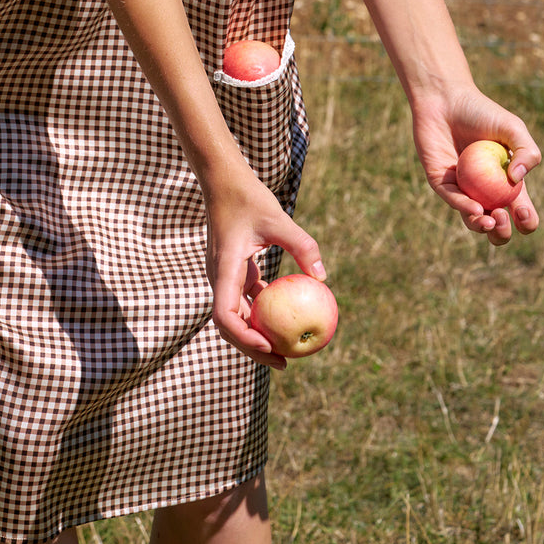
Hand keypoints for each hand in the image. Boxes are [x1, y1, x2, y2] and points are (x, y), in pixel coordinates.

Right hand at [202, 154, 327, 370]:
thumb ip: (302, 246)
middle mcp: (220, 278)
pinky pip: (246, 300)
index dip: (244, 338)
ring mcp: (224, 276)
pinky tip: (287, 318)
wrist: (224, 181)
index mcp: (225, 270)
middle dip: (253, 349)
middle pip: (229, 326)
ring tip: (286, 349)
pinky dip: (262, 313)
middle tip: (284, 362)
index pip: (225, 315)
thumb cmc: (249, 197)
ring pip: (236, 316)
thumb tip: (323, 277)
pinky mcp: (233, 271)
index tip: (270, 347)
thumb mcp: (279, 219)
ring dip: (257, 335)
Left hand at [411, 86, 540, 245]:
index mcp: (507, 182)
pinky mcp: (441, 182)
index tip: (523, 213)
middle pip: (496, 226)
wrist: (445, 98)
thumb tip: (516, 180)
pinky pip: (452, 199)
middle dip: (502, 233)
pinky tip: (475, 208)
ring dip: (482, 227)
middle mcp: (485, 190)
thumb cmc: (481, 111)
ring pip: (473, 220)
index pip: (521, 213)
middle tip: (502, 216)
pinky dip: (464, 207)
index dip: (526, 221)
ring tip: (490, 218)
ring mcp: (462, 188)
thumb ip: (527, 152)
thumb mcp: (513, 129)